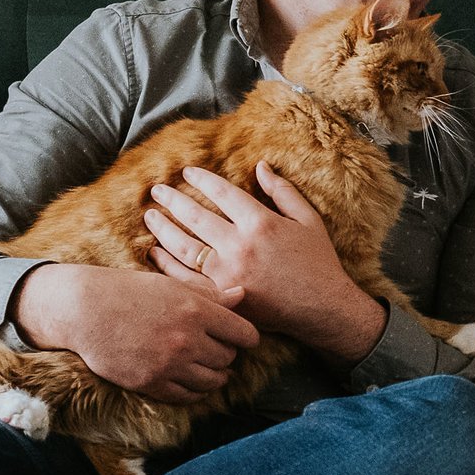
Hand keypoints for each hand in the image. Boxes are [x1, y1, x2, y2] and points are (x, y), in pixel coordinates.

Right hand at [12, 261, 259, 402]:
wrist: (85, 311)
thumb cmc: (130, 292)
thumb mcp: (172, 287)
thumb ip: (210, 296)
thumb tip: (243, 295)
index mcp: (197, 311)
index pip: (244, 334)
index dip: (247, 337)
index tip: (243, 338)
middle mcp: (187, 340)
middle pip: (229, 358)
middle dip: (226, 354)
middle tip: (217, 348)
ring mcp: (169, 364)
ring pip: (212, 381)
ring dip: (214, 375)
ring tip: (209, 368)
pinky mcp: (151, 383)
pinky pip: (187, 396)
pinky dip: (194, 391)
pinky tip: (191, 381)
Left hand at [145, 163, 385, 361]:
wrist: (323, 308)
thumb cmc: (319, 262)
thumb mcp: (309, 220)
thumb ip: (283, 192)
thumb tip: (261, 166)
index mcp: (261, 223)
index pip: (222, 192)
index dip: (201, 179)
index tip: (187, 172)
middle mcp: (240, 246)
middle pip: (195, 216)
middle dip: (172, 199)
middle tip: (157, 190)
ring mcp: (228, 273)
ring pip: (183, 246)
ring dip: (163, 228)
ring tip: (151, 216)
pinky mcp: (222, 297)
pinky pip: (185, 278)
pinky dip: (166, 265)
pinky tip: (155, 253)